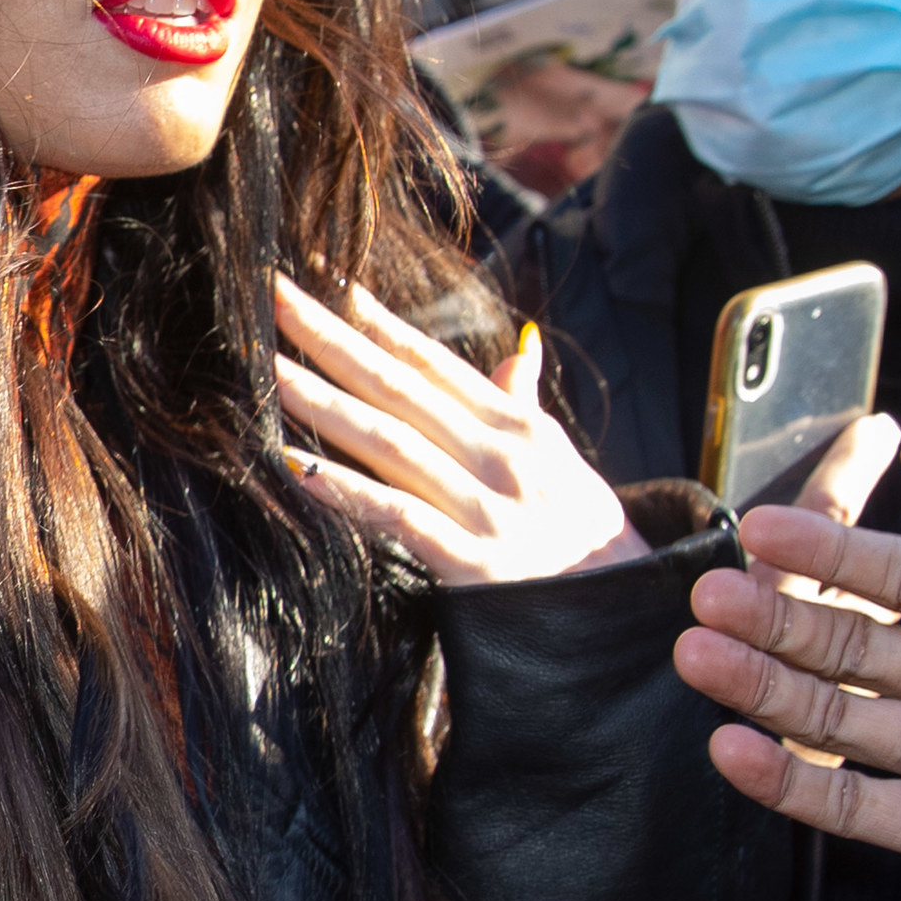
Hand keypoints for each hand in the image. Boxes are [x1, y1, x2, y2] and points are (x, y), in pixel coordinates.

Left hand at [274, 279, 646, 585]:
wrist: (630, 620)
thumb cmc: (588, 538)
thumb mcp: (565, 462)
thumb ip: (525, 405)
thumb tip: (518, 348)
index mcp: (517, 426)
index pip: (434, 362)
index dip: (378, 320)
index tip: (325, 280)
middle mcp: (501, 456)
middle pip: (400, 387)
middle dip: (331, 339)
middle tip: (271, 297)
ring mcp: (488, 508)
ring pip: (391, 443)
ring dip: (324, 404)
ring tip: (269, 371)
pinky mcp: (475, 565)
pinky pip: (400, 519)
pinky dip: (349, 493)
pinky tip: (300, 470)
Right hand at [677, 426, 900, 900]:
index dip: (829, 554)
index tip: (758, 532)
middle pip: (858, 645)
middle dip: (777, 619)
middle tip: (707, 599)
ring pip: (842, 721)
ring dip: (763, 688)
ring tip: (697, 656)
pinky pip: (859, 811)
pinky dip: (788, 787)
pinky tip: (733, 748)